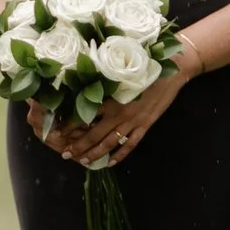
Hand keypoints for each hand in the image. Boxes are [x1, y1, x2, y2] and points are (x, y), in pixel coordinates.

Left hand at [38, 65, 186, 168]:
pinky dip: (121, 155)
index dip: (71, 126)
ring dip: (96, 154)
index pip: (86, 116)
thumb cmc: (143, 66)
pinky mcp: (146, 125)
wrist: (171, 70)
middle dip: (79, 146)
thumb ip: (103, 84)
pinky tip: (112, 163)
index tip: (58, 133)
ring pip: (110, 143)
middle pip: (95, 135)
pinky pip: (131, 144)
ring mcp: (134, 122)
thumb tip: (83, 90)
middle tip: (66, 154)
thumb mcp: (120, 73)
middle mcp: (120, 113)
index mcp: (111, 99)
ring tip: (84, 161)